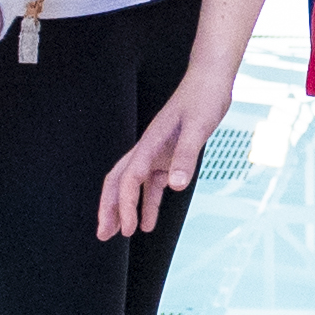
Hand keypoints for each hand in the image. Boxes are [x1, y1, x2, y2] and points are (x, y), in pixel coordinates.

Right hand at [98, 68, 227, 241]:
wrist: (210, 80)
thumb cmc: (203, 99)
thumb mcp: (198, 127)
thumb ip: (186, 156)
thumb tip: (175, 186)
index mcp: (150, 143)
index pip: (129, 179)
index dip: (126, 204)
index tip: (128, 228)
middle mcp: (148, 149)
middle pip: (119, 182)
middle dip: (110, 208)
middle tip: (104, 234)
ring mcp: (156, 153)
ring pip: (133, 185)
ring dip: (126, 208)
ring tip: (122, 233)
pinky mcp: (168, 155)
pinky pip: (153, 184)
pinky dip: (149, 203)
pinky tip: (149, 221)